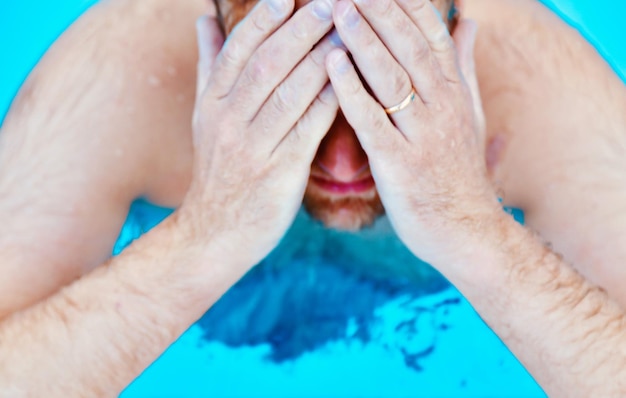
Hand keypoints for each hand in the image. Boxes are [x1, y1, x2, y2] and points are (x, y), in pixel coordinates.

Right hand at [178, 0, 339, 267]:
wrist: (215, 233)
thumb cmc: (219, 172)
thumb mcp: (205, 118)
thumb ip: (211, 67)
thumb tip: (204, 18)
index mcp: (213, 104)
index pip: (238, 51)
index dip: (264, 20)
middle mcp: (229, 121)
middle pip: (267, 64)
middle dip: (300, 29)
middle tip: (329, 2)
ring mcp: (253, 147)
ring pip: (290, 91)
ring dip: (321, 58)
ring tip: (347, 30)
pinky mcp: (279, 172)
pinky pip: (309, 127)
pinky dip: (330, 100)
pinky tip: (351, 80)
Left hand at [326, 0, 500, 267]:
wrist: (466, 231)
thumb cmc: (458, 172)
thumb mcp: (470, 115)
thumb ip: (463, 66)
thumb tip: (467, 21)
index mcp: (455, 92)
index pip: (430, 34)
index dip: (406, 3)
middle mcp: (442, 107)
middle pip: (408, 47)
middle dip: (379, 10)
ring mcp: (423, 136)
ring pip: (391, 78)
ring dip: (363, 41)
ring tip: (336, 9)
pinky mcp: (400, 164)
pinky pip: (372, 121)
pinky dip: (351, 90)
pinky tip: (331, 63)